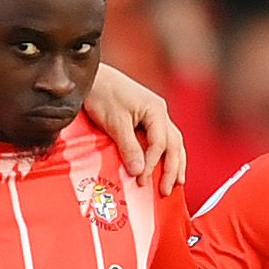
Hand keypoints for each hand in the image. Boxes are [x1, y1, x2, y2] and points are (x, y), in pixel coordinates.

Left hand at [86, 63, 184, 190]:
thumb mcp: (115, 122)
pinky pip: (163, 139)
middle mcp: (160, 112)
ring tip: (176, 183)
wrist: (92, 77)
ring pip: (173, 142)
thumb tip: (139, 171)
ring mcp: (155, 114)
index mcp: (156, 110)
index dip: (153, 164)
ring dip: (175, 163)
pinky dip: (166, 154)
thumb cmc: (102, 94)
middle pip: (174, 144)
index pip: (160, 144)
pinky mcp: (147, 118)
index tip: (142, 180)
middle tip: (166, 191)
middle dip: (172, 169)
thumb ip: (128, 147)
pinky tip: (166, 166)